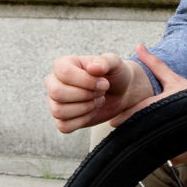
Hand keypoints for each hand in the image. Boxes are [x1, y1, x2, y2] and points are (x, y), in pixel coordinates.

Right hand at [45, 45, 186, 134]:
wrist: (132, 94)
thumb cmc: (126, 74)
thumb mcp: (122, 63)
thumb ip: (109, 60)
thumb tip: (103, 63)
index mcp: (68, 63)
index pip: (59, 70)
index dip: (82, 80)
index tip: (104, 83)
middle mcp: (59, 81)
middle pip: (54, 93)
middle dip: (83, 96)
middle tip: (104, 94)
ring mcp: (62, 101)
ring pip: (57, 110)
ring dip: (83, 109)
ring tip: (100, 103)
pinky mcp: (69, 119)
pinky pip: (62, 125)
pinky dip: (78, 121)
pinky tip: (95, 114)